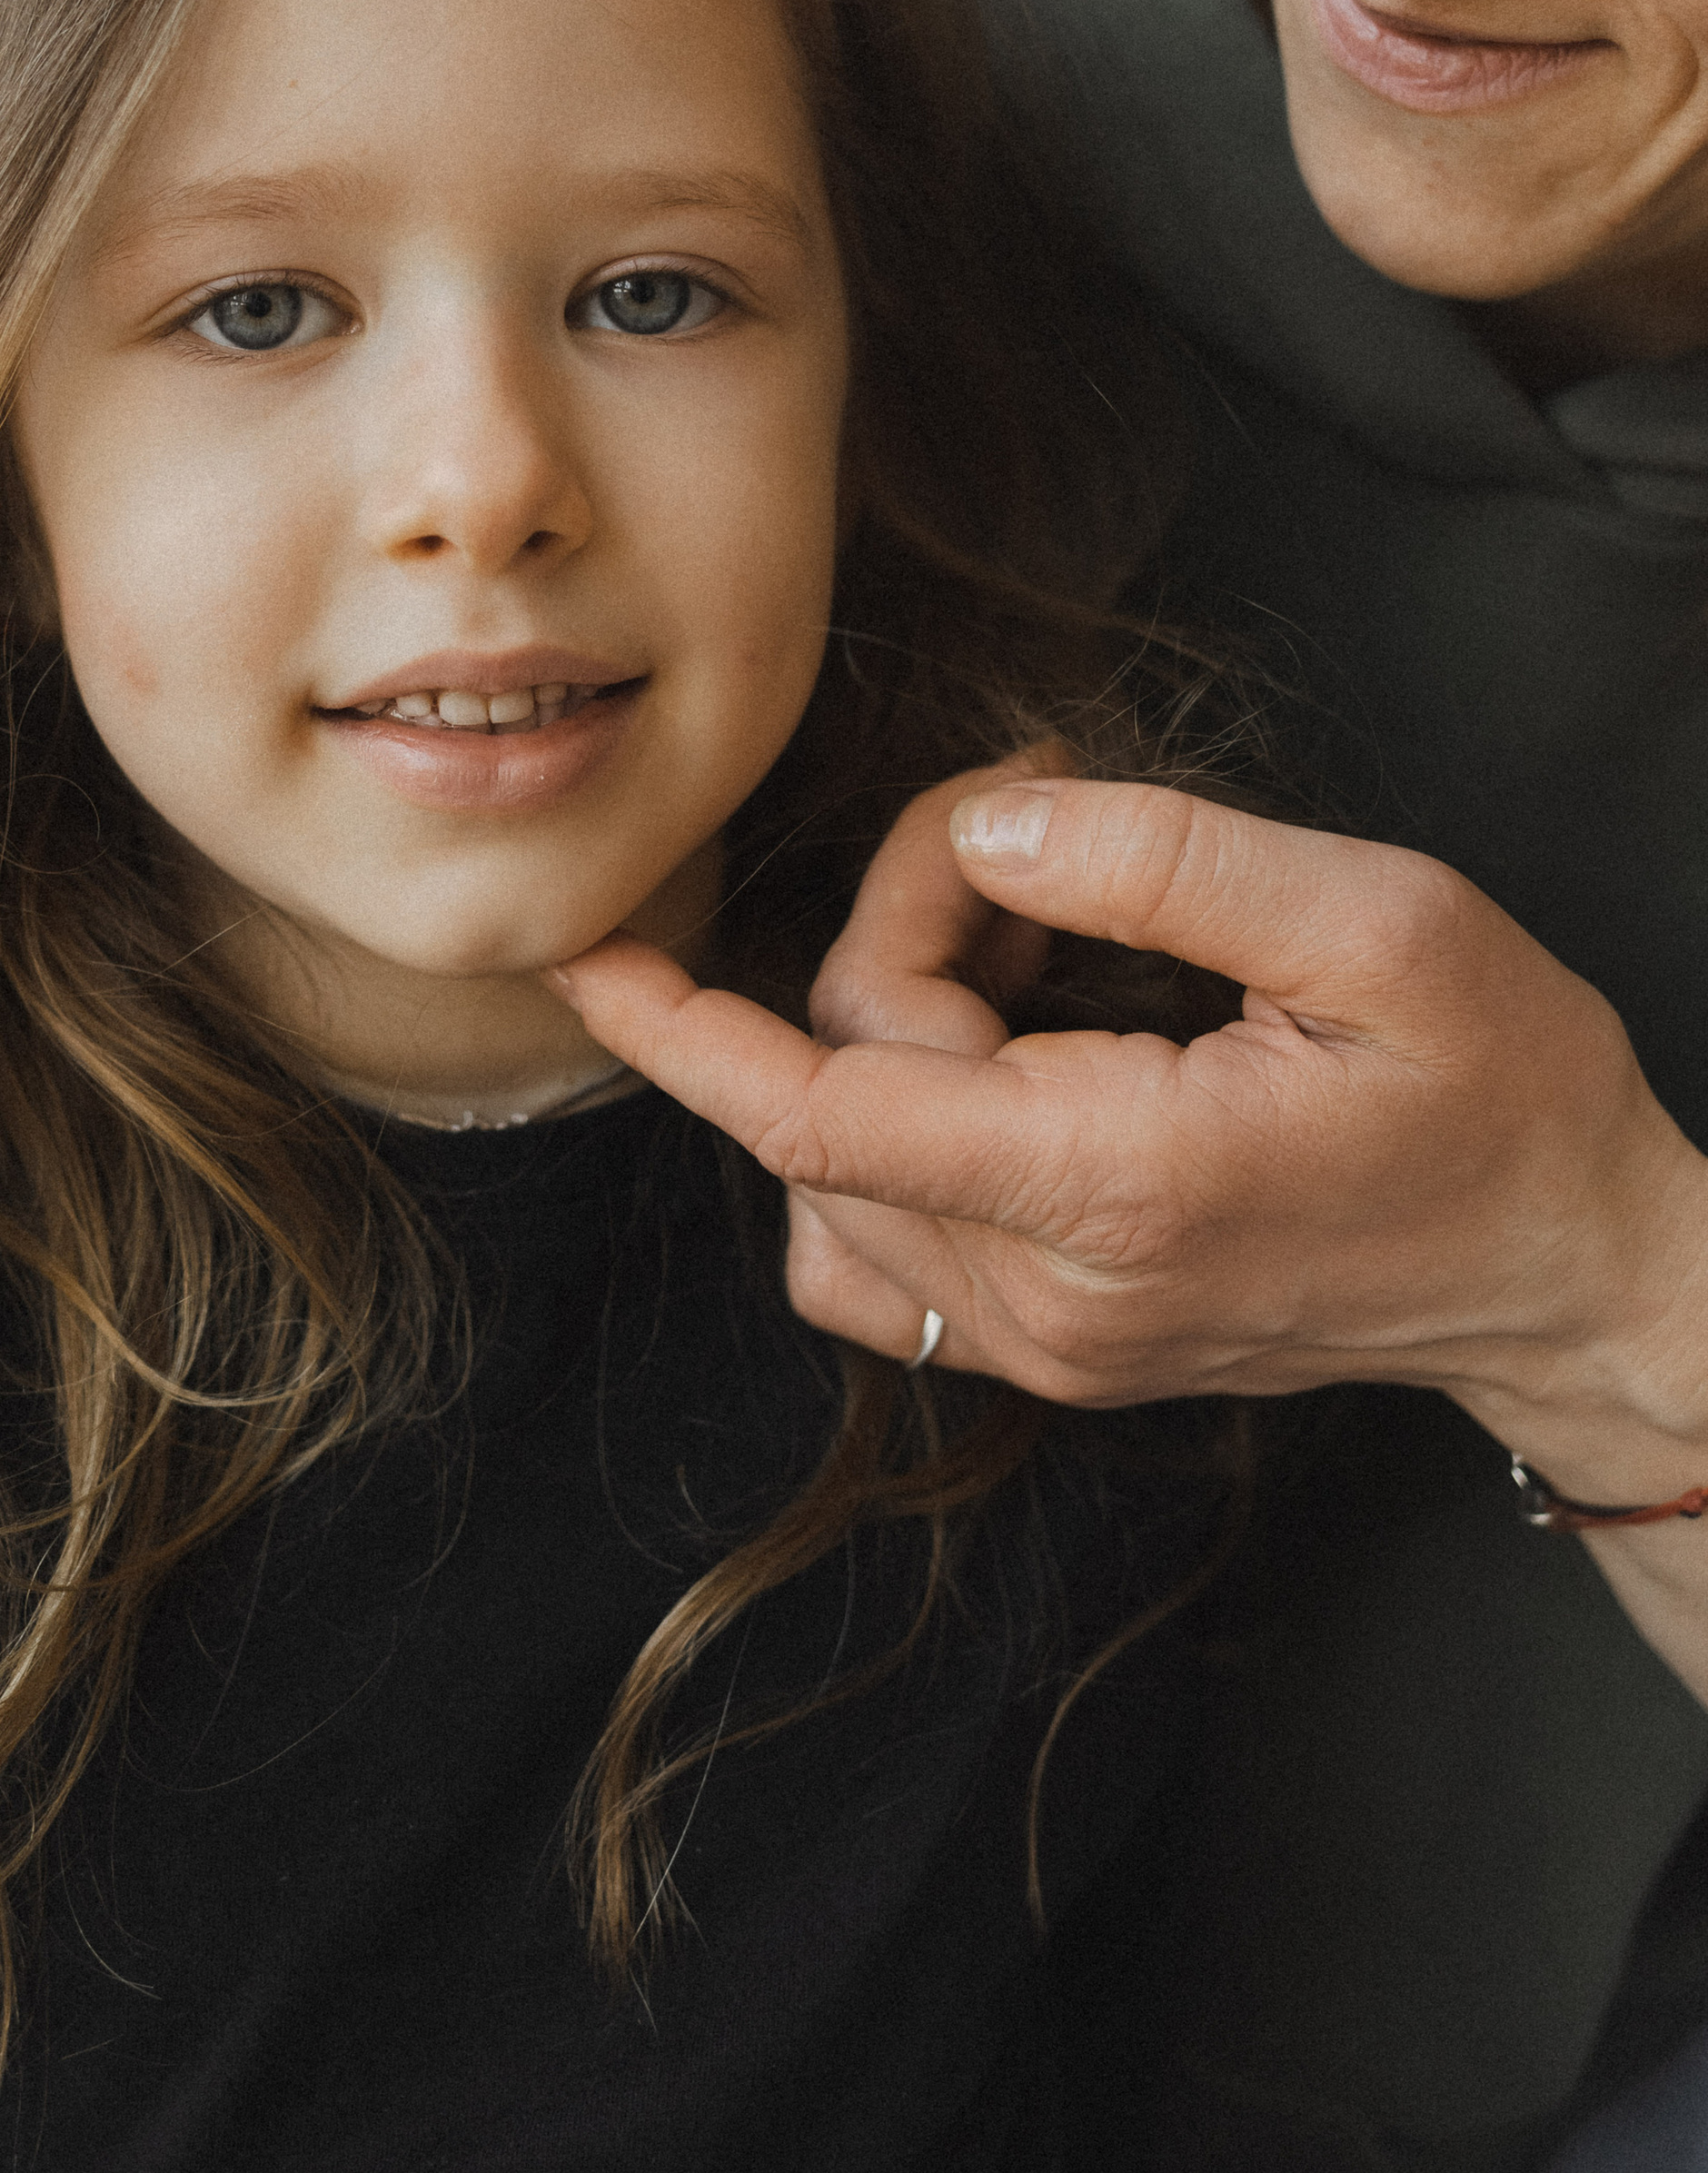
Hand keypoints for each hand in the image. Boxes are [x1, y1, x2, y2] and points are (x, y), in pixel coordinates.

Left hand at [554, 773, 1707, 1492]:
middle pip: (841, 1095)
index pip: (824, 1113)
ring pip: (844, 1167)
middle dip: (907, 925)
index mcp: (1116, 1184)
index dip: (688, 1030)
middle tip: (1053, 825)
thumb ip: (1160, 860)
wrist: (1573, 1273)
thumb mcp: (1379, 923)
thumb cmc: (1503, 1092)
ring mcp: (1046, 1342)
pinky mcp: (1055, 1347)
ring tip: (1048, 938)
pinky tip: (1004, 1048)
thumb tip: (986, 830)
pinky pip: (881, 1247)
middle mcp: (1051, 1294)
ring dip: (895, 1025)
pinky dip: (892, 1130)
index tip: (598, 956)